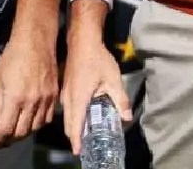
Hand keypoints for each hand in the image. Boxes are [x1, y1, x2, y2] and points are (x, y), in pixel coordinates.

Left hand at [0, 0, 59, 148]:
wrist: (36, 40)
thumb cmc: (12, 56)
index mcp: (15, 98)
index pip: (6, 129)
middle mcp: (32, 102)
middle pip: (21, 132)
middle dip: (9, 139)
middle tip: (1, 139)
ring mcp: (46, 99)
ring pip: (35, 128)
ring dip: (23, 133)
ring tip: (14, 131)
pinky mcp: (55, 95)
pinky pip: (47, 119)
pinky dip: (37, 124)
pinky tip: (30, 121)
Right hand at [61, 36, 131, 154]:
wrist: (82, 40)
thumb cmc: (97, 58)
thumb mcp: (113, 79)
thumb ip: (120, 99)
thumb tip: (127, 117)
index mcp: (78, 97)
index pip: (75, 124)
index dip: (76, 140)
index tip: (78, 152)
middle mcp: (68, 97)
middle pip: (68, 123)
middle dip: (75, 137)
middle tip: (85, 147)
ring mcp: (65, 92)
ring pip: (67, 116)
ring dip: (73, 127)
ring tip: (85, 135)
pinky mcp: (65, 87)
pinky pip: (67, 108)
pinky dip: (73, 117)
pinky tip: (82, 117)